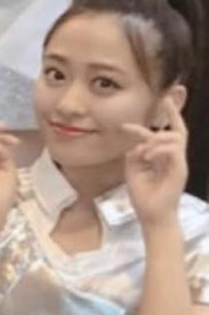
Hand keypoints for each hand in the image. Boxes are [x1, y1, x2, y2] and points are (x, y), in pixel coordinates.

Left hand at [123, 98, 187, 226]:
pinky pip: (173, 149)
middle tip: (165, 99)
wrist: (151, 214)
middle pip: (179, 131)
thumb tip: (137, 142)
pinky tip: (147, 157)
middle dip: (173, 113)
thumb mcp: (134, 168)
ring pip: (175, 137)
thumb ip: (136, 152)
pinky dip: (158, 149)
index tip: (164, 99)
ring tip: (143, 153)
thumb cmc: (143, 194)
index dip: (166, 116)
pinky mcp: (180, 170)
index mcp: (164, 156)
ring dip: (156, 140)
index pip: (168, 132)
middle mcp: (174, 157)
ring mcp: (179, 163)